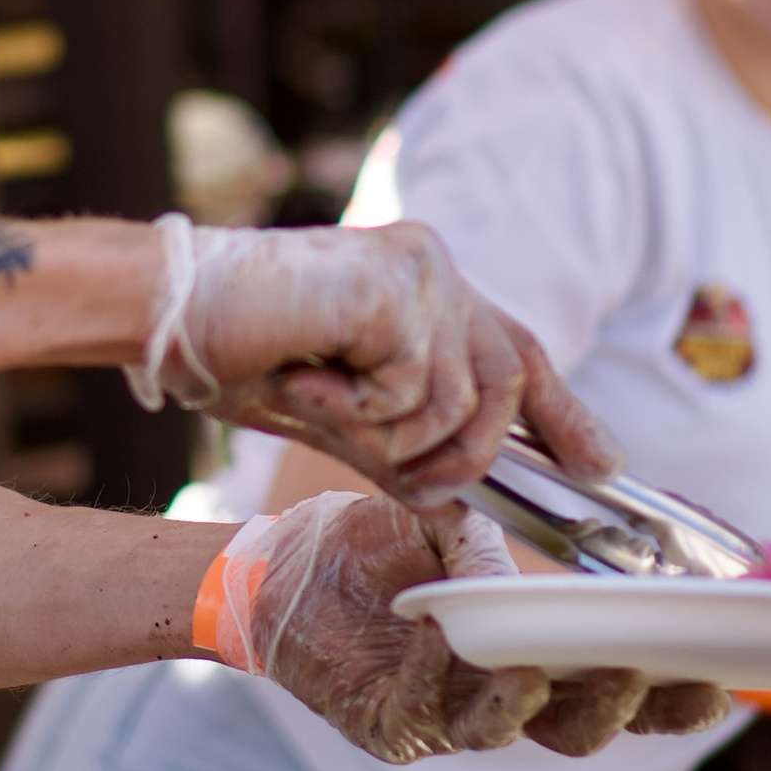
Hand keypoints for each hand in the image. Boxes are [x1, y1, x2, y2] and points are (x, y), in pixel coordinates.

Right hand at [138, 217, 615, 503]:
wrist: (169, 314)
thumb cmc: (240, 353)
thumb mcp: (343, 414)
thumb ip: (405, 443)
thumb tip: (461, 504)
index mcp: (428, 284)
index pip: (518, 349)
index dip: (563, 412)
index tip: (601, 465)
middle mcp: (436, 267)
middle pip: (506, 385)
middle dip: (463, 454)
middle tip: (403, 471)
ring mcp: (421, 270)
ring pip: (463, 403)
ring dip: (391, 435)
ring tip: (323, 407)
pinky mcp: (395, 286)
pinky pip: (413, 391)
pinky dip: (357, 409)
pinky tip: (308, 381)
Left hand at [200, 499, 712, 760]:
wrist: (278, 567)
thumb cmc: (374, 551)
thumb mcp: (445, 530)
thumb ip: (494, 545)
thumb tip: (553, 549)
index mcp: (537, 655)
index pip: (623, 686)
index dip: (677, 691)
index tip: (730, 672)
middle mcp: (500, 697)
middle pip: (586, 723)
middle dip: (632, 701)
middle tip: (666, 669)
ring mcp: (444, 717)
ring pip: (513, 725)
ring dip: (541, 696)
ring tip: (555, 661)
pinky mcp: (386, 723)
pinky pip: (427, 709)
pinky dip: (449, 678)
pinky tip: (462, 641)